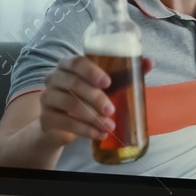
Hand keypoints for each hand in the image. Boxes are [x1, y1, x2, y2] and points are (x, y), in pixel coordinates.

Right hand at [37, 55, 151, 146]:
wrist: (60, 124)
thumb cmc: (85, 97)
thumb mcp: (102, 85)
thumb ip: (124, 72)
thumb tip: (149, 62)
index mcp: (67, 65)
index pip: (76, 62)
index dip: (91, 71)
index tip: (108, 82)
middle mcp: (53, 78)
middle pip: (73, 84)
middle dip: (95, 97)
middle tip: (111, 109)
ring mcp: (47, 98)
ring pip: (69, 104)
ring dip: (92, 117)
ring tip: (109, 125)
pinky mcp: (46, 118)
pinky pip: (66, 123)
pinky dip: (85, 130)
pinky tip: (99, 134)